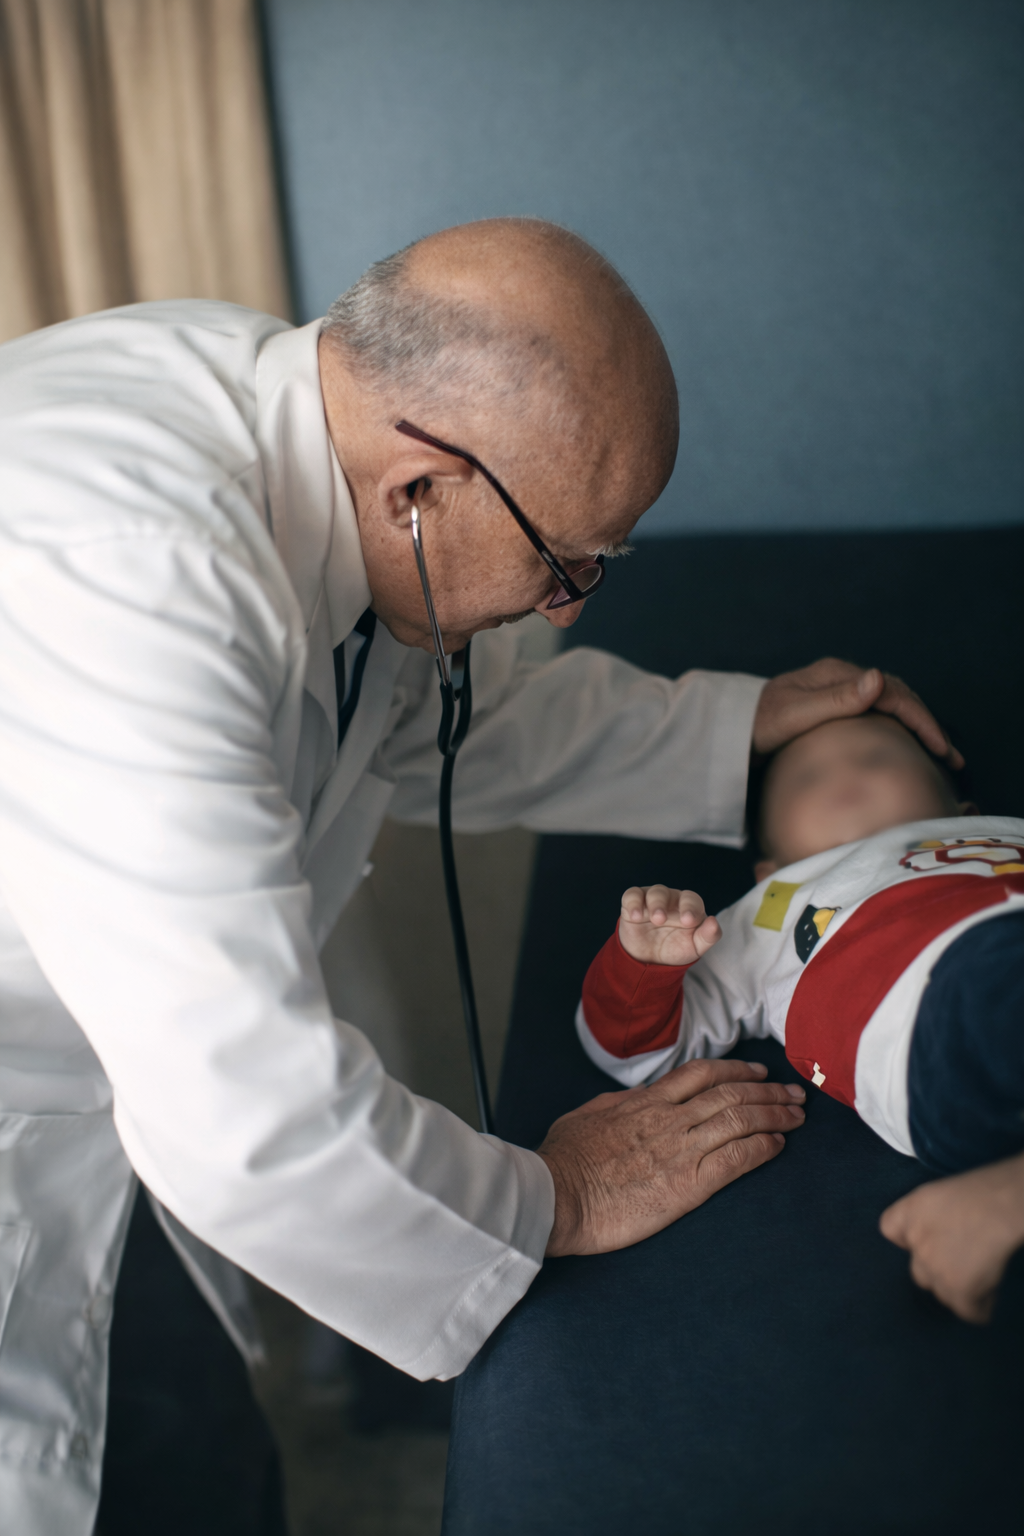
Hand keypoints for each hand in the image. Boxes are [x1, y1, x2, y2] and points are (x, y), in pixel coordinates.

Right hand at [538, 1058, 805, 1255]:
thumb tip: (638, 1098)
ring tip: (797, 1115)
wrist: (556, 1195)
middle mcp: (669, 1118)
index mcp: (645, 1101)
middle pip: (731, 1093)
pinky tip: (778, 1145)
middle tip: (794, 1092)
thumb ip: (619, 1105)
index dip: (735, 1070)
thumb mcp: (588, 1115)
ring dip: (775, 1115)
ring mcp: (680, 1149)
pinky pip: (737, 1158)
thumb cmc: (563, 1160)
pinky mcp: (688, 1183)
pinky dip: (763, 1148)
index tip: (757, 1074)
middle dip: (768, 1091)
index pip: (702, 1074)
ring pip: (741, 1119)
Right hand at [618, 884, 721, 966]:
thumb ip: (708, 936)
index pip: (691, 899)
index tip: (688, 921)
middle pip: (670, 893)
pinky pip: (632, 895)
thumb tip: (714, 922)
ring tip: (654, 920)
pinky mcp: (633, 904)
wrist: (650, 961)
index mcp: (688, 907)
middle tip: (661, 920)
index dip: (690, 907)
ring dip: (654, 904)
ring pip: (654, 892)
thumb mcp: (695, 948)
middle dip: (665, 905)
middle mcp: (671, 900)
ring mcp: (651, 901)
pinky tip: (635, 916)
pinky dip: (633, 903)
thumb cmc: (676, 949)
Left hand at [753, 658, 962, 766]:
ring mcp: (835, 694)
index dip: (920, 719)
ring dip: (915, 726)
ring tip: (937, 753)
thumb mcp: (794, 715)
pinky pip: (874, 715)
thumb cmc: (756, 725)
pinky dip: (896, 730)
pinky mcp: (831, 710)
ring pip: (888, 706)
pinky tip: (904, 748)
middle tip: (950, 756)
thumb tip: (877, 680)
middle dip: (926, 724)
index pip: (892, 693)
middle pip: (896, 697)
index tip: (939, 748)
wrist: (728, 731)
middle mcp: (839, 679)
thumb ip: (835, 700)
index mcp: (836, 675)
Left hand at [879, 1152, 1023, 1322]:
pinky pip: (967, 1311)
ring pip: (942, 1293)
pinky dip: (979, 1308)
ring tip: (980, 1275)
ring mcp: (935, 1269)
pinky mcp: (959, 1289)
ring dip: (958, 1289)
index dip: (909, 1239)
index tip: (930, 1241)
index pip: (889, 1229)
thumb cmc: (983, 1188)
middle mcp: (916, 1243)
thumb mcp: (941, 1192)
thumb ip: (927, 1214)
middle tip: (963, 1261)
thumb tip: (939, 1234)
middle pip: (918, 1271)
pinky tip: (989, 1294)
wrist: (1000, 1203)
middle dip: (938, 1270)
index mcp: (909, 1213)